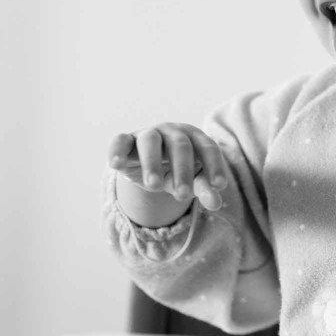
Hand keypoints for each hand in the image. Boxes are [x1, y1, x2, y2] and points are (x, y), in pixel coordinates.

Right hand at [107, 123, 227, 211]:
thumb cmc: (177, 171)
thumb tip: (216, 204)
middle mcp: (172, 131)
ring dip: (152, 162)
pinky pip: (120, 141)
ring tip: (154, 186)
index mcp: (195, 138)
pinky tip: (116, 165)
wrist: (149, 165)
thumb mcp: (192, 181)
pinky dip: (117, 150)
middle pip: (180, 146)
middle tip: (183, 195)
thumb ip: (205, 189)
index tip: (219, 185)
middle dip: (183, 171)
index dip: (215, 165)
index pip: (208, 148)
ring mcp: (148, 134)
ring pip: (150, 141)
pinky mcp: (126, 141)